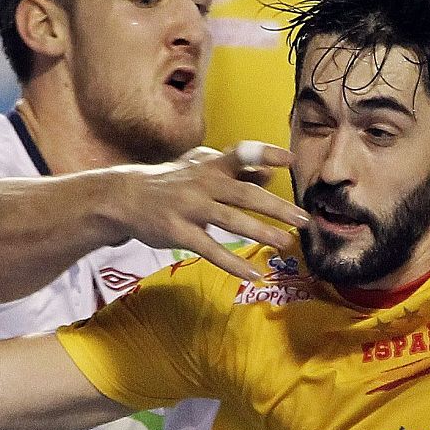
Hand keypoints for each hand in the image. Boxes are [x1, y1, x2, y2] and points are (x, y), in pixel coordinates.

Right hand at [108, 142, 309, 281]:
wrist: (125, 196)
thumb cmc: (171, 181)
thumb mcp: (201, 167)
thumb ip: (236, 169)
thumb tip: (271, 172)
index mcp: (211, 166)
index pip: (241, 153)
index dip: (266, 155)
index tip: (291, 161)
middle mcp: (202, 183)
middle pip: (244, 194)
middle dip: (276, 207)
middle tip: (304, 220)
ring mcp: (189, 208)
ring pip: (230, 221)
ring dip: (261, 232)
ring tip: (286, 243)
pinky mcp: (178, 232)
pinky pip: (210, 249)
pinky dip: (233, 264)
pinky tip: (253, 276)